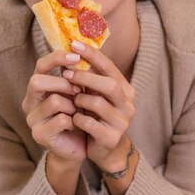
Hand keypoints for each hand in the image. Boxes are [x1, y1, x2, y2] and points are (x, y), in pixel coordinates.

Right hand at [22, 50, 86, 163]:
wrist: (80, 146)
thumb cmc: (79, 115)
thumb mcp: (78, 92)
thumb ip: (76, 76)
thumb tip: (83, 53)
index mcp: (38, 88)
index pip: (40, 65)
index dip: (56, 58)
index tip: (76, 56)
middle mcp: (30, 102)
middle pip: (37, 81)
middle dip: (62, 84)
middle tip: (78, 91)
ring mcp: (32, 120)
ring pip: (54, 101)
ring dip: (73, 105)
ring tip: (78, 113)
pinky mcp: (40, 136)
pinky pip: (61, 120)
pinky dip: (75, 121)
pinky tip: (77, 126)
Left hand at [62, 41, 135, 171]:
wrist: (105, 150)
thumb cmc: (97, 116)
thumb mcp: (94, 95)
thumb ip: (87, 77)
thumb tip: (69, 52)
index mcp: (124, 89)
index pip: (110, 67)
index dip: (92, 55)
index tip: (74, 44)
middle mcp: (128, 104)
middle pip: (109, 85)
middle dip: (85, 78)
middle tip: (66, 74)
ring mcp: (122, 122)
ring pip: (99, 104)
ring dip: (80, 100)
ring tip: (71, 101)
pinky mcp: (111, 138)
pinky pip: (91, 124)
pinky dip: (78, 119)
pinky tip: (73, 119)